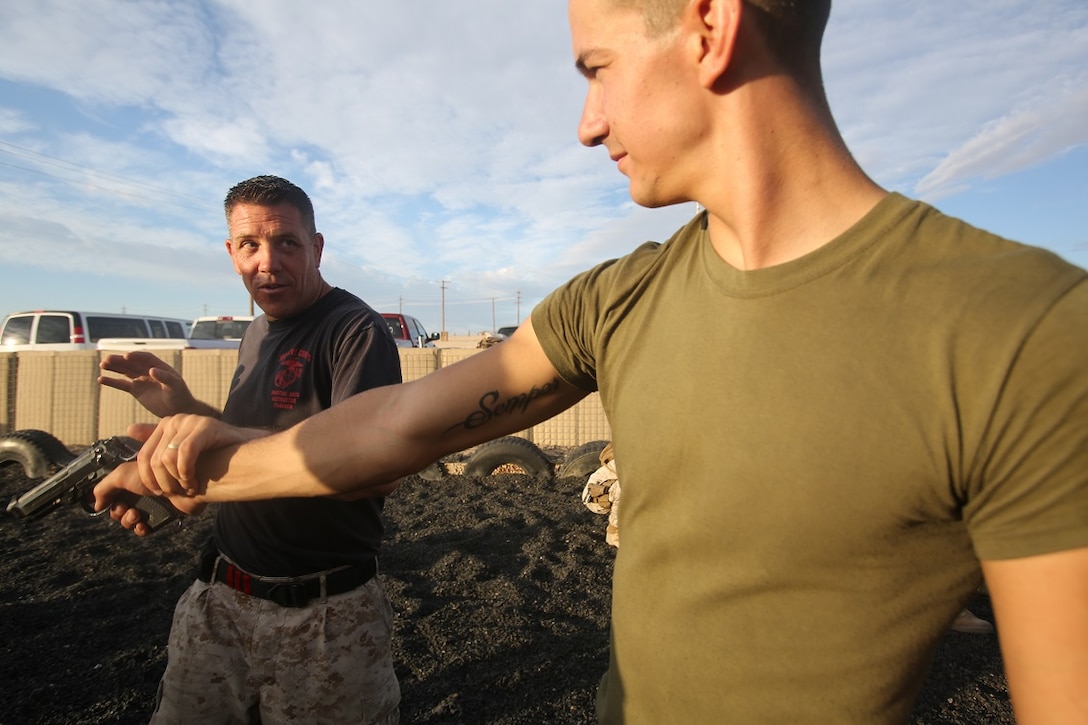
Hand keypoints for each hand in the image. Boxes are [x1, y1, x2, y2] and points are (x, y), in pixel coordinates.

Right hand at [93, 460, 204, 536]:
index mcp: (130, 482)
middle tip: (127, 509)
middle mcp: (140, 493)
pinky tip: (143, 526)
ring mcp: (151, 505)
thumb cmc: (156, 473)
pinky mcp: (163, 516)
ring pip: (131, 521)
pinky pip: (146, 529)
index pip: (112, 497)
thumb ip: (104, 487)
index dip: (109, 502)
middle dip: (119, 513)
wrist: (185, 481)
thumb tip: (96, 506)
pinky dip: (141, 529)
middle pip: (119, 511)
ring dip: (128, 521)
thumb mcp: (122, 474)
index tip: (110, 502)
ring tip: (136, 515)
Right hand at [98, 351, 203, 417]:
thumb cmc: (180, 395)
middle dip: (120, 360)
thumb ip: (165, 377)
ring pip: (125, 371)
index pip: (145, 358)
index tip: (126, 356)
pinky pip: (122, 384)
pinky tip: (101, 379)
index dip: (136, 356)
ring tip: (102, 365)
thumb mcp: (175, 386)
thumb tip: (152, 370)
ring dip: (114, 367)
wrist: (179, 409)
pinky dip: (112, 381)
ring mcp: (141, 380)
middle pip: (132, 363)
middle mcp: (148, 371)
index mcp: (159, 366)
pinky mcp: (136, 390)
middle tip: (107, 359)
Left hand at [133, 416, 267, 496]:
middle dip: (165, 484)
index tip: (163, 493)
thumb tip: (129, 429)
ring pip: (166, 460)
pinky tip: (195, 482)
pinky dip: (187, 473)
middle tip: (180, 493)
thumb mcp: (181, 454)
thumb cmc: (214, 457)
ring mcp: (190, 421)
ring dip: (177, 481)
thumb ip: (157, 444)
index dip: (150, 480)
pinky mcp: (205, 425)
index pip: (143, 458)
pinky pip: (185, 454)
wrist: (247, 456)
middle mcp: (174, 420)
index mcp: (165, 426)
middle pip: (153, 461)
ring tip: (190, 488)